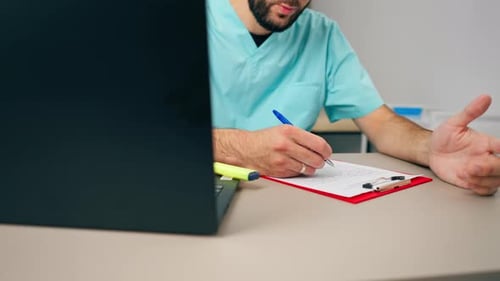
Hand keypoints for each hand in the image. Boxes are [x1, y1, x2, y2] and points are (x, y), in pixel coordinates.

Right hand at [213, 125, 332, 176]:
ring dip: (310, 168)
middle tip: (319, 160)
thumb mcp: (284, 130)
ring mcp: (282, 160)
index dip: (326, 151)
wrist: (245, 149)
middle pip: (315, 158)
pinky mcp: (278, 171)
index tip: (327, 153)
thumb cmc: (265, 139)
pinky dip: (299, 171)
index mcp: (289, 132)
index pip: (318, 144)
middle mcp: (285, 145)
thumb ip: (302, 138)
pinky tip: (293, 165)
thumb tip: (321, 149)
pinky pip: (297, 174)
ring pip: (308, 169)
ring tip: (305, 163)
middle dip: (320, 161)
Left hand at [429, 95, 499, 194]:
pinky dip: (479, 187)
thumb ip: (470, 111)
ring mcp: (481, 171)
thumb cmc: (444, 137)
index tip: (498, 150)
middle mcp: (486, 157)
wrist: (430, 151)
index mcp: (487, 143)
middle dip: (490, 167)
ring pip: (497, 180)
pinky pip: (486, 189)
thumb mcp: (454, 123)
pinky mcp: (473, 181)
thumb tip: (484, 97)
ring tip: (465, 171)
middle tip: (473, 164)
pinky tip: (467, 180)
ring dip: (482, 178)